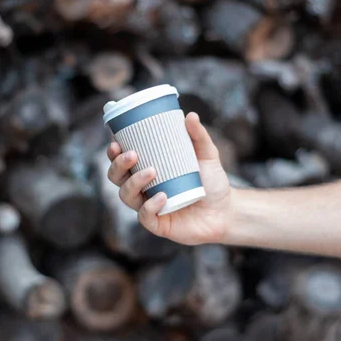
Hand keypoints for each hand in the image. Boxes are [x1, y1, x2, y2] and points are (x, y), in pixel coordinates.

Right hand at [106, 112, 231, 244]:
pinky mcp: (158, 224)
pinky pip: (145, 217)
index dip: (113, 153)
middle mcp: (144, 189)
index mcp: (147, 170)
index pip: (122, 161)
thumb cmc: (212, 181)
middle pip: (116, 178)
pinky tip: (162, 197)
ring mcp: (149, 207)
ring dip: (134, 183)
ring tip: (151, 172)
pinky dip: (150, 206)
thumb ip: (198, 136)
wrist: (227, 210)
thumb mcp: (207, 155)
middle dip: (118, 166)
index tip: (116, 142)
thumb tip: (190, 115)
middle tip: (133, 155)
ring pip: (126, 196)